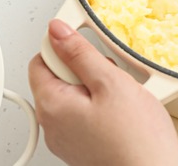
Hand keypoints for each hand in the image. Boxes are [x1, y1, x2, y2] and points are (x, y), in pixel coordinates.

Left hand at [28, 19, 177, 165]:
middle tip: (111, 78)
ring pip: (75, 96)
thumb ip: (81, 53)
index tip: (87, 47)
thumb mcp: (111, 82)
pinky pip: (84, 115)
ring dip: (97, 88)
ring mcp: (67, 139)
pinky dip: (101, 108)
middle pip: (58, 78)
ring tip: (121, 99)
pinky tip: (122, 113)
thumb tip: (58, 31)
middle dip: (85, 69)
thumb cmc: (136, 139)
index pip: (41, 59)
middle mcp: (52, 125)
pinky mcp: (82, 147)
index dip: (65, 47)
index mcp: (51, 105)